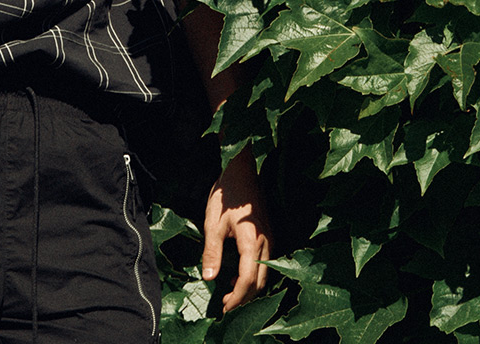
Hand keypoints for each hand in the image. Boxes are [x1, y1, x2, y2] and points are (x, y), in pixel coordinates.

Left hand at [202, 146, 271, 311]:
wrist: (244, 172)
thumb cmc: (226, 195)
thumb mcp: (212, 223)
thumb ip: (212, 252)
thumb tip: (209, 278)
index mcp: (251, 241)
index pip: (248, 279)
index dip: (237, 298)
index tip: (224, 308)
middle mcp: (266, 244)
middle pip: (259, 282)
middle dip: (244, 299)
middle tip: (225, 307)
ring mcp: (270, 240)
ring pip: (265, 275)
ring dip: (249, 289)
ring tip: (229, 295)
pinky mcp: (269, 237)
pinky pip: (265, 265)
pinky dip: (253, 277)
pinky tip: (237, 278)